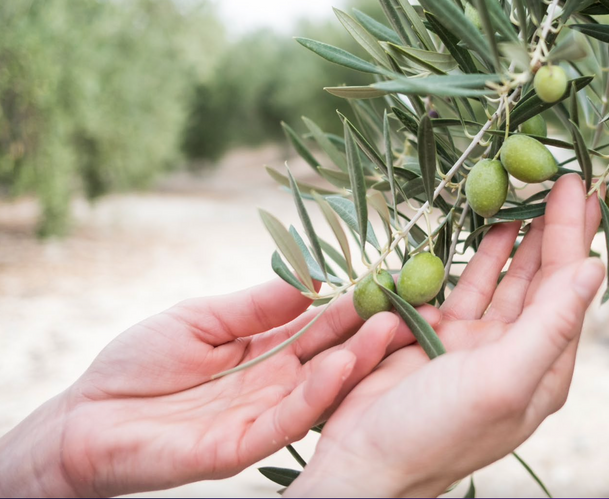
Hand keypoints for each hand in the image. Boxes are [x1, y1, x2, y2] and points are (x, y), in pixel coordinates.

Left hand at [0, 278, 434, 496]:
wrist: (85, 417)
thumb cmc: (138, 363)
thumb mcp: (201, 319)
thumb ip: (254, 306)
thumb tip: (308, 277)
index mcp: (264, 352)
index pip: (317, 328)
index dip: (348, 307)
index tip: (383, 282)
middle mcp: (272, 386)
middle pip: (329, 358)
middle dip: (366, 333)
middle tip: (405, 306)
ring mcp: (259, 418)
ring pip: (318, 391)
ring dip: (354, 362)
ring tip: (387, 330)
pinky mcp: (241, 448)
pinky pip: (286, 422)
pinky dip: (315, 395)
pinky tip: (339, 367)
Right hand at [286, 174, 604, 497]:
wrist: (364, 459)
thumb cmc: (436, 430)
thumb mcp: (502, 380)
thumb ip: (550, 325)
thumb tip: (596, 269)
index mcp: (543, 368)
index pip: (568, 289)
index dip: (576, 236)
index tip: (583, 188)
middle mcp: (517, 353)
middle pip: (543, 278)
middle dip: (555, 229)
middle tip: (565, 178)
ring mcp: (478, 343)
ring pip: (507, 278)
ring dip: (520, 237)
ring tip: (530, 193)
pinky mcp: (440, 334)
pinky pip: (468, 285)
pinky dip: (480, 256)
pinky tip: (489, 226)